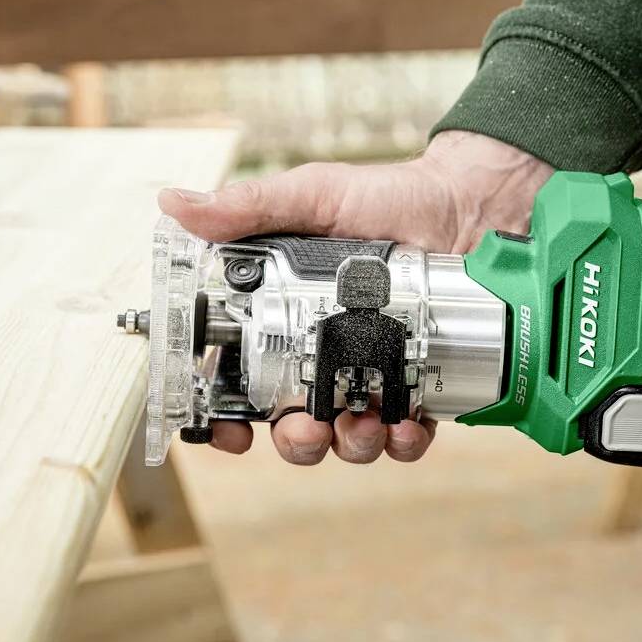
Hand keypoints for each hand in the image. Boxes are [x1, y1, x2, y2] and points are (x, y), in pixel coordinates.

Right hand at [157, 131, 552, 464]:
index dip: (228, 417)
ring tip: (362, 423)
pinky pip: (407, 433)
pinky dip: (404, 441)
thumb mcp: (313, 196)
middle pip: (293, 426)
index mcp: (286, 319)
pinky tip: (406, 426)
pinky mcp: (421, 383)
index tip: (228, 433)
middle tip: (304, 431)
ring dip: (349, 445)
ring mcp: (373, 375)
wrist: (466, 202)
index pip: (242, 382)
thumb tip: (174, 206)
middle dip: (294, 443)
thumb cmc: (387, 197)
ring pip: (348, 438)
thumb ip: (249, 209)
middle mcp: (325, 356)